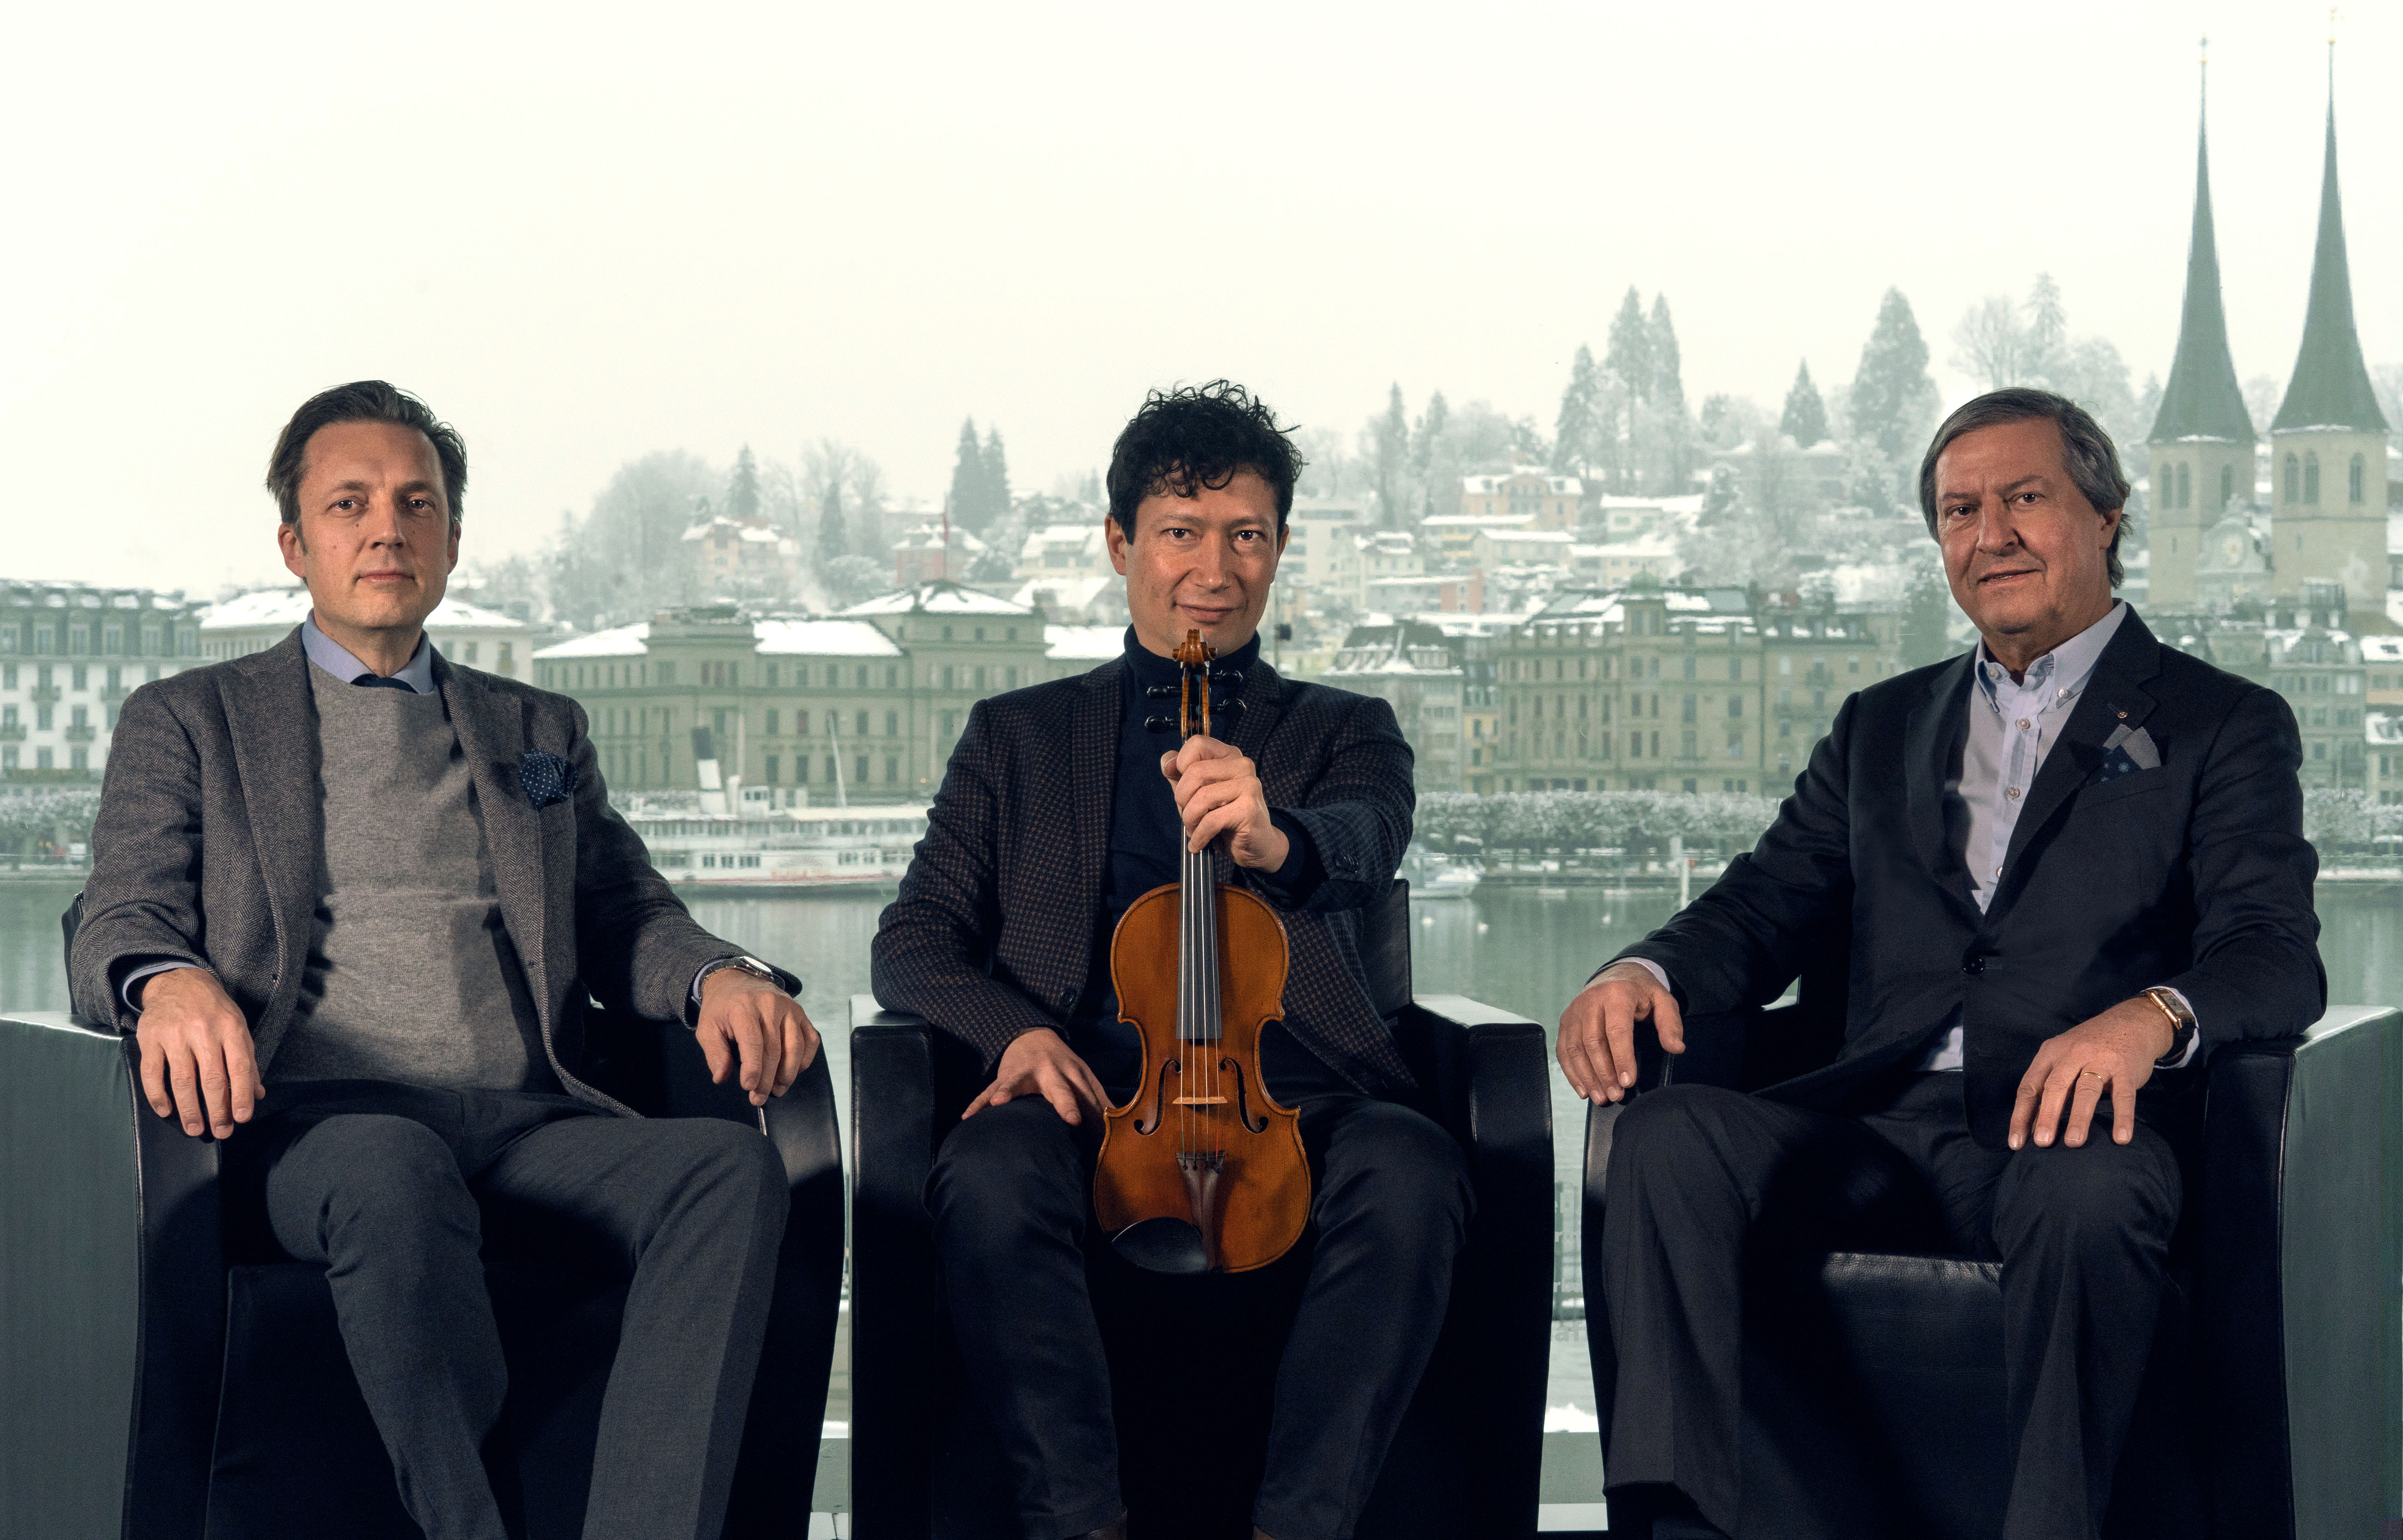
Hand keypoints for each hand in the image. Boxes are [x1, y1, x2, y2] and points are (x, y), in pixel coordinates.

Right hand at [133, 967, 262, 1137]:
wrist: (178, 981)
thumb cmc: (213, 1011)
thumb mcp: (237, 1028)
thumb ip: (247, 1061)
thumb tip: (257, 1094)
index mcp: (230, 1028)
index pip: (240, 1067)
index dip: (241, 1095)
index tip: (242, 1118)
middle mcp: (204, 1030)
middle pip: (212, 1078)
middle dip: (217, 1109)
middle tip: (220, 1131)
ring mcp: (175, 1034)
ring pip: (183, 1079)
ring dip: (189, 1109)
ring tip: (195, 1128)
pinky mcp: (150, 1037)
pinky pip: (152, 1072)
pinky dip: (158, 1095)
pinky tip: (166, 1111)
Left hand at [696, 966, 818, 1105]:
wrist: (737, 982)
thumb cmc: (722, 1009)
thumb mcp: (707, 1028)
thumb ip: (714, 1052)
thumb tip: (721, 1077)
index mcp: (744, 1007)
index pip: (753, 1042)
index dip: (753, 1068)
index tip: (749, 1087)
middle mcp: (770, 1004)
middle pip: (774, 1049)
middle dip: (767, 1079)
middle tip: (759, 1098)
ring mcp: (790, 1008)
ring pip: (795, 1046)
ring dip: (788, 1073)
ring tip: (777, 1090)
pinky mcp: (801, 1013)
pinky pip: (810, 1040)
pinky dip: (804, 1060)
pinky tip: (793, 1072)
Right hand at [964, 1027, 1109, 1125]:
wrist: (1033, 1035)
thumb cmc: (1063, 1065)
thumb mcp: (1084, 1078)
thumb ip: (1099, 1102)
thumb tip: (1122, 1130)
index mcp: (1074, 1075)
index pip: (1089, 1098)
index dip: (1100, 1116)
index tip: (1106, 1137)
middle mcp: (1052, 1072)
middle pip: (1061, 1088)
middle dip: (1066, 1103)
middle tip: (1073, 1119)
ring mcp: (1025, 1073)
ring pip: (1016, 1083)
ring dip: (1008, 1092)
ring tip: (999, 1104)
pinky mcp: (1004, 1077)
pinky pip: (988, 1090)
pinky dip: (978, 1103)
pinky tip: (967, 1116)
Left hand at [1162, 736, 1289, 872]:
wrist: (1256, 844)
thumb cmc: (1223, 817)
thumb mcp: (1195, 793)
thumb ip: (1179, 774)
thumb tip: (1167, 762)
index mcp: (1229, 756)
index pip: (1197, 744)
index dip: (1180, 765)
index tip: (1180, 785)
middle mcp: (1242, 765)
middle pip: (1195, 772)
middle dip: (1182, 798)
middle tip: (1188, 814)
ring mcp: (1249, 785)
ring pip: (1201, 797)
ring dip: (1190, 820)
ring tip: (1193, 829)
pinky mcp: (1249, 809)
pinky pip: (1211, 820)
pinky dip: (1198, 836)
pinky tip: (1198, 842)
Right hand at [1557, 960, 1684, 1103]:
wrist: (1616, 975)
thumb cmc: (1641, 992)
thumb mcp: (1663, 1001)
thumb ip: (1670, 1024)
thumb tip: (1675, 1047)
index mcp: (1617, 994)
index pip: (1617, 1031)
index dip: (1622, 1059)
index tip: (1628, 1082)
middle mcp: (1591, 1000)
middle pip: (1593, 1042)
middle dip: (1604, 1073)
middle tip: (1616, 1095)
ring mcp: (1575, 1010)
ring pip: (1575, 1048)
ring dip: (1587, 1077)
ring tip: (1601, 1097)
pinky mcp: (1566, 1021)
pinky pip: (1563, 1049)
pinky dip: (1571, 1072)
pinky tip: (1583, 1089)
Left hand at [2008, 997, 2175, 1150]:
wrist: (2131, 1021)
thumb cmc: (2091, 1046)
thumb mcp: (2064, 1056)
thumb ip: (2050, 1085)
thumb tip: (2034, 1125)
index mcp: (2051, 1053)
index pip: (2030, 1086)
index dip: (2022, 1115)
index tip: (2016, 1142)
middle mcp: (2073, 1054)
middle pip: (2055, 1086)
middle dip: (2047, 1116)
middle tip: (2042, 1142)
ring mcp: (2100, 1059)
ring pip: (2086, 1090)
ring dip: (2079, 1117)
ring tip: (2073, 1143)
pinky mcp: (2126, 1068)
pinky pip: (2124, 1095)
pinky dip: (2122, 1117)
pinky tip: (2121, 1138)